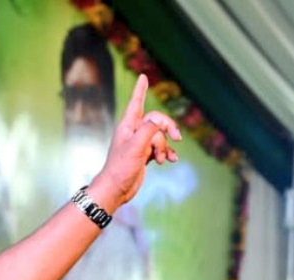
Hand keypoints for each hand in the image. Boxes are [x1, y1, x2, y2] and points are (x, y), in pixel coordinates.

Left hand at [88, 75, 180, 212]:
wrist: (116, 189)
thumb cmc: (121, 168)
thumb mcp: (136, 146)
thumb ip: (149, 130)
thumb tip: (159, 122)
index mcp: (127, 126)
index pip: (136, 103)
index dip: (140, 90)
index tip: (143, 77)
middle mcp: (133, 132)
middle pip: (156, 121)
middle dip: (168, 128)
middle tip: (177, 137)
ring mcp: (140, 144)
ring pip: (160, 137)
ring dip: (165, 147)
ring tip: (162, 159)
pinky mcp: (144, 156)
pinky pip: (161, 149)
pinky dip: (167, 154)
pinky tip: (172, 160)